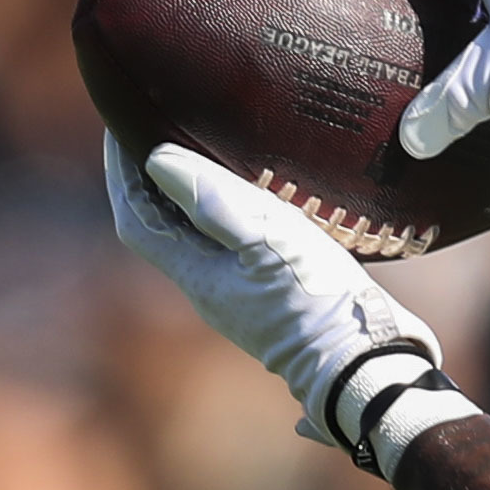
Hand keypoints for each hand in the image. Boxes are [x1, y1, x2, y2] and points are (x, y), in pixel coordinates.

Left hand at [105, 135, 442, 445]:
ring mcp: (242, 297)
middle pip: (164, 229)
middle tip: (161, 131)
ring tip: (204, 154)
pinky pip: (234, 249)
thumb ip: (214, 201)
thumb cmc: (318, 301)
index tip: (124, 127)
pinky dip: (229, 217)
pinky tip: (256, 201)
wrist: (366, 363)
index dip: (123, 173)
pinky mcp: (274, 297)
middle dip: (154, 180)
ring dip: (192, 198)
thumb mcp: (268, 241)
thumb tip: (158, 160)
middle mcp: (211, 289)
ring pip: (199, 239)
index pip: (137, 219)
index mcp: (197, 276)